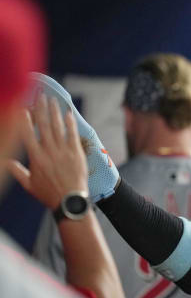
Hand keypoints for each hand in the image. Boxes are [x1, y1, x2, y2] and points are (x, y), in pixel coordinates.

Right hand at [7, 93, 88, 208]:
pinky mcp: (77, 153)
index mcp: (36, 158)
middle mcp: (48, 151)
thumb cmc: (49, 194)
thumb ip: (18, 171)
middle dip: (41, 109)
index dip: (25, 121)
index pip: (27, 134)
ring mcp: (63, 151)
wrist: (70, 201)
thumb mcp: (29, 185)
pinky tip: (68, 113)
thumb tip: (7, 162)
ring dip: (54, 112)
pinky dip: (70, 123)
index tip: (23, 109)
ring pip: (58, 127)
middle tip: (39, 96)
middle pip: (43, 126)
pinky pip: (72, 134)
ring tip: (52, 100)